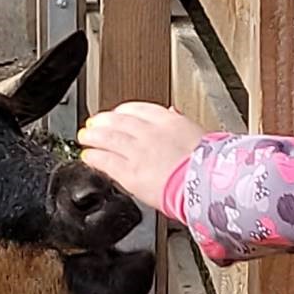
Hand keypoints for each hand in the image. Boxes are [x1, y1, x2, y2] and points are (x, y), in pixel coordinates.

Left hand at [78, 102, 203, 212]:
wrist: (207, 184)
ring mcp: (137, 152)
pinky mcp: (130, 172)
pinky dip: (94, 157)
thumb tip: (172, 113)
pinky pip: (106, 161)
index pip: (136, 109)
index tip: (116, 115)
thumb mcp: (197, 133)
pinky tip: (88, 156)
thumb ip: (179, 123)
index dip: (121, 112)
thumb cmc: (208, 165)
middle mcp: (149, 133)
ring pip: (108, 138)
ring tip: (85, 137)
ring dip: (93, 136)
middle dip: (102, 121)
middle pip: (118, 121)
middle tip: (93, 123)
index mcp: (167, 121)